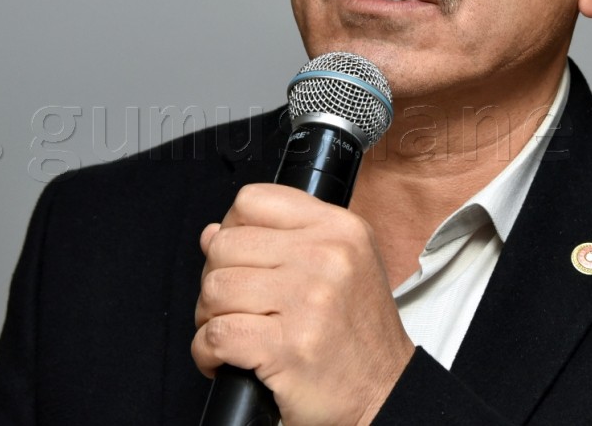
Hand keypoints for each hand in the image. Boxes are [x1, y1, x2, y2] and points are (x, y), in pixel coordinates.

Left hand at [192, 183, 415, 425]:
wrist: (385, 391)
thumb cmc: (359, 334)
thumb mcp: (341, 265)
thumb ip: (279, 241)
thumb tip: (212, 233)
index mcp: (339, 229)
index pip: (253, 201)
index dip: (232, 229)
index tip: (239, 258)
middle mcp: (327, 257)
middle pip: (225, 246)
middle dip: (216, 280)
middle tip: (233, 306)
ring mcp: (308, 301)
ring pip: (215, 290)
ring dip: (210, 318)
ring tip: (232, 333)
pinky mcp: (288, 346)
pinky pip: (216, 335)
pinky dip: (206, 352)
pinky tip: (224, 360)